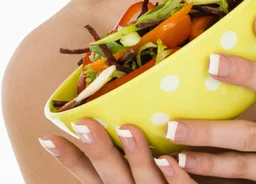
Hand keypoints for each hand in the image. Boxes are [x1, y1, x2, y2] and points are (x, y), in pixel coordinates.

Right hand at [39, 119, 195, 182]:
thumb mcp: (136, 173)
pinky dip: (174, 176)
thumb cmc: (160, 182)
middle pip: (112, 175)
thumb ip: (122, 154)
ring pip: (145, 178)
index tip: (48, 138)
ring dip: (135, 155)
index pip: (88, 174)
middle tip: (84, 124)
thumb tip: (111, 111)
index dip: (69, 158)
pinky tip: (169, 159)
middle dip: (98, 150)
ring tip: (128, 128)